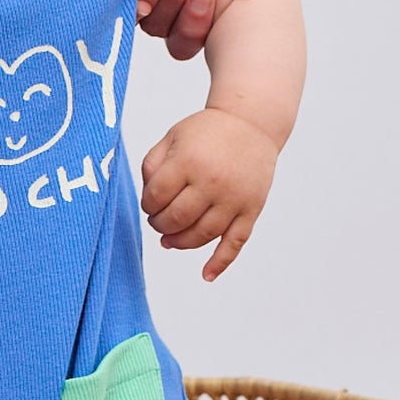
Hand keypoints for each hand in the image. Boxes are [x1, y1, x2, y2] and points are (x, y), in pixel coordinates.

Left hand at [141, 108, 277, 282]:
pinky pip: (235, 243)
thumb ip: (152, 166)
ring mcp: (233, 199)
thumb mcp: (172, 138)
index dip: (147, 206)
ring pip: (201, 235)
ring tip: (169, 240)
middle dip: (160, 225)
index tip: (150, 204)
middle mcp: (212, 182)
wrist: (251, 124)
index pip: (156, 198)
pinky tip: (206, 276)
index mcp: (188, 162)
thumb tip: (148, 202)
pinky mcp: (251, 210)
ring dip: (180, 243)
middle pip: (176, 220)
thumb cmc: (206, 132)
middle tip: (159, 222)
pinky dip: (220, 262)